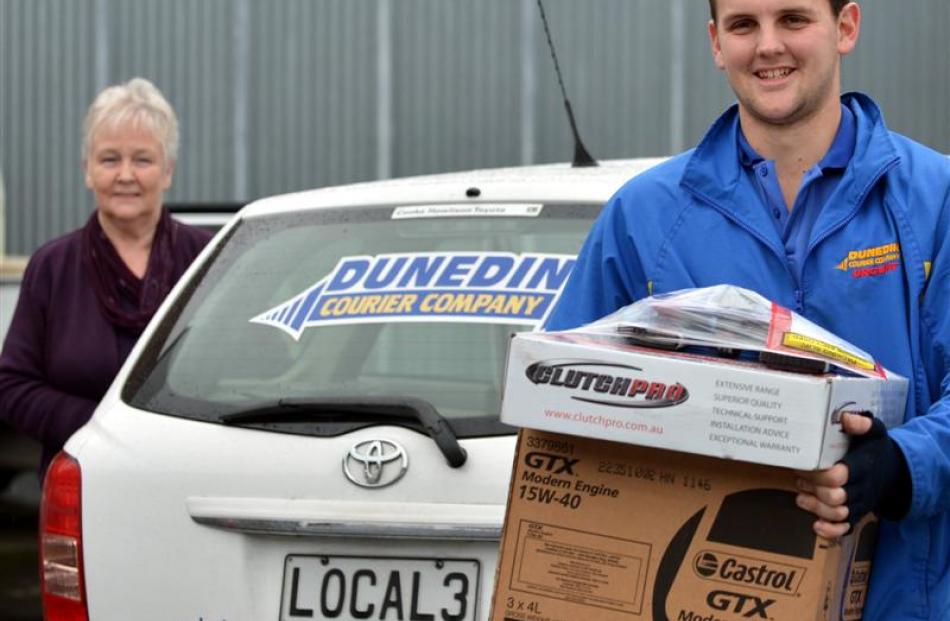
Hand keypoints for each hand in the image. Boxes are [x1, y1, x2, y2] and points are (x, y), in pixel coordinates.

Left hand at [795, 413, 871, 537]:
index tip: (809, 464)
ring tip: (802, 492)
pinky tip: (816, 524)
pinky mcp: (855, 515)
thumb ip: (863, 423)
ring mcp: (858, 504)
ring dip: (815, 506)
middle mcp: (860, 489)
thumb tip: (846, 418)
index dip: (820, 474)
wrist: (895, 473)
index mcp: (862, 467)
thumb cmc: (877, 450)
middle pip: (835, 497)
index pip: (840, 476)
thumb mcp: (876, 432)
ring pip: (836, 514)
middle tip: (800, 476)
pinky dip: (829, 530)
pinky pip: (844, 530)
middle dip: (814, 488)